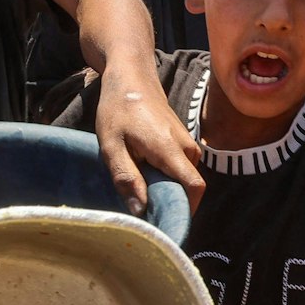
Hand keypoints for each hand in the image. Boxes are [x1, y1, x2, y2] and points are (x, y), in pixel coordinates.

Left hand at [93, 62, 204, 213]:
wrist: (132, 77)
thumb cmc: (118, 109)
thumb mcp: (111, 145)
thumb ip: (126, 177)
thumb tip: (139, 211)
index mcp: (170, 149)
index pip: (193, 188)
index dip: (183, 211)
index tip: (163, 227)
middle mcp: (187, 149)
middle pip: (187, 189)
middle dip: (168, 205)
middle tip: (140, 214)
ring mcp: (189, 146)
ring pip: (183, 181)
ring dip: (164, 191)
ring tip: (137, 192)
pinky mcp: (184, 145)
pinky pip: (180, 172)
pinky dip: (164, 180)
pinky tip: (143, 177)